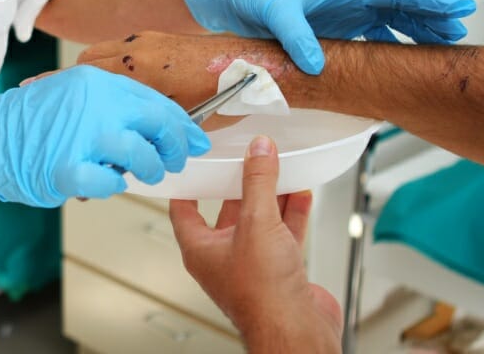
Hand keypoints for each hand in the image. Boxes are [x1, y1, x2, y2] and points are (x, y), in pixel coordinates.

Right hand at [0, 66, 210, 223]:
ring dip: (148, 169)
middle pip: (157, 124)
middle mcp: (93, 103)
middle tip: (174, 161)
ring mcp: (80, 135)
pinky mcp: (65, 167)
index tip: (195, 139)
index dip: (181, 124)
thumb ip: (109, 103)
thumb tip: (154, 122)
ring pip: (140, 155)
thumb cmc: (30, 122)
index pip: (154, 100)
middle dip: (174, 147)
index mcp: (96, 81)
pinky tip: (105, 182)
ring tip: (144, 175)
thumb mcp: (73, 95)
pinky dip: (112, 187)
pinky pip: (107, 183)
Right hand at [75, 32, 294, 130]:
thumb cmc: (223, 92)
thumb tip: (122, 151)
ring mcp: (146, 40)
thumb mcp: (178, 118)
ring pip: (105, 54)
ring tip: (106, 100)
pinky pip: (124, 50)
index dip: (68, 90)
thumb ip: (145, 128)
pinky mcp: (158, 38)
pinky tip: (132, 88)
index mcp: (137, 68)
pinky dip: (118, 67)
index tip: (56, 99)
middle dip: (80, 82)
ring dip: (100, 74)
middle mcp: (137, 48)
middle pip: (87, 61)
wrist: (252, 66)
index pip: (84, 74)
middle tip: (84, 107)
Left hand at [170, 135, 341, 351]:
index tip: (198, 162)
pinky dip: (291, 214)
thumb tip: (258, 152)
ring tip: (279, 170)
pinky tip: (300, 195)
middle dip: (241, 185)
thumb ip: (258, 183)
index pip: (183, 208)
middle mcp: (222, 257)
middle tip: (249, 160)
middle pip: (227, 210)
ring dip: (271, 197)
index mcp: (200, 248)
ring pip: (259, 221)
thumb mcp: (257, 222)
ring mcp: (251, 264)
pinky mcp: (279, 271)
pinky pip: (282, 234)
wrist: (297, 331)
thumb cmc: (263, 296)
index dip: (189, 183)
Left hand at [179, 0, 476, 73]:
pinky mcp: (323, 33)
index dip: (428, 0)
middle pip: (398, 9)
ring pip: (385, 25)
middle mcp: (344, 0)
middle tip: (457, 34)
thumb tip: (317, 64)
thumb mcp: (273, 8)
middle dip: (429, 19)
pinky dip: (382, 50)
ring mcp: (336, 17)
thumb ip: (295, 33)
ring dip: (410, 35)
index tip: (459, 7)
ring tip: (437, 48)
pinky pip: (362, 41)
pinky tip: (394, 63)